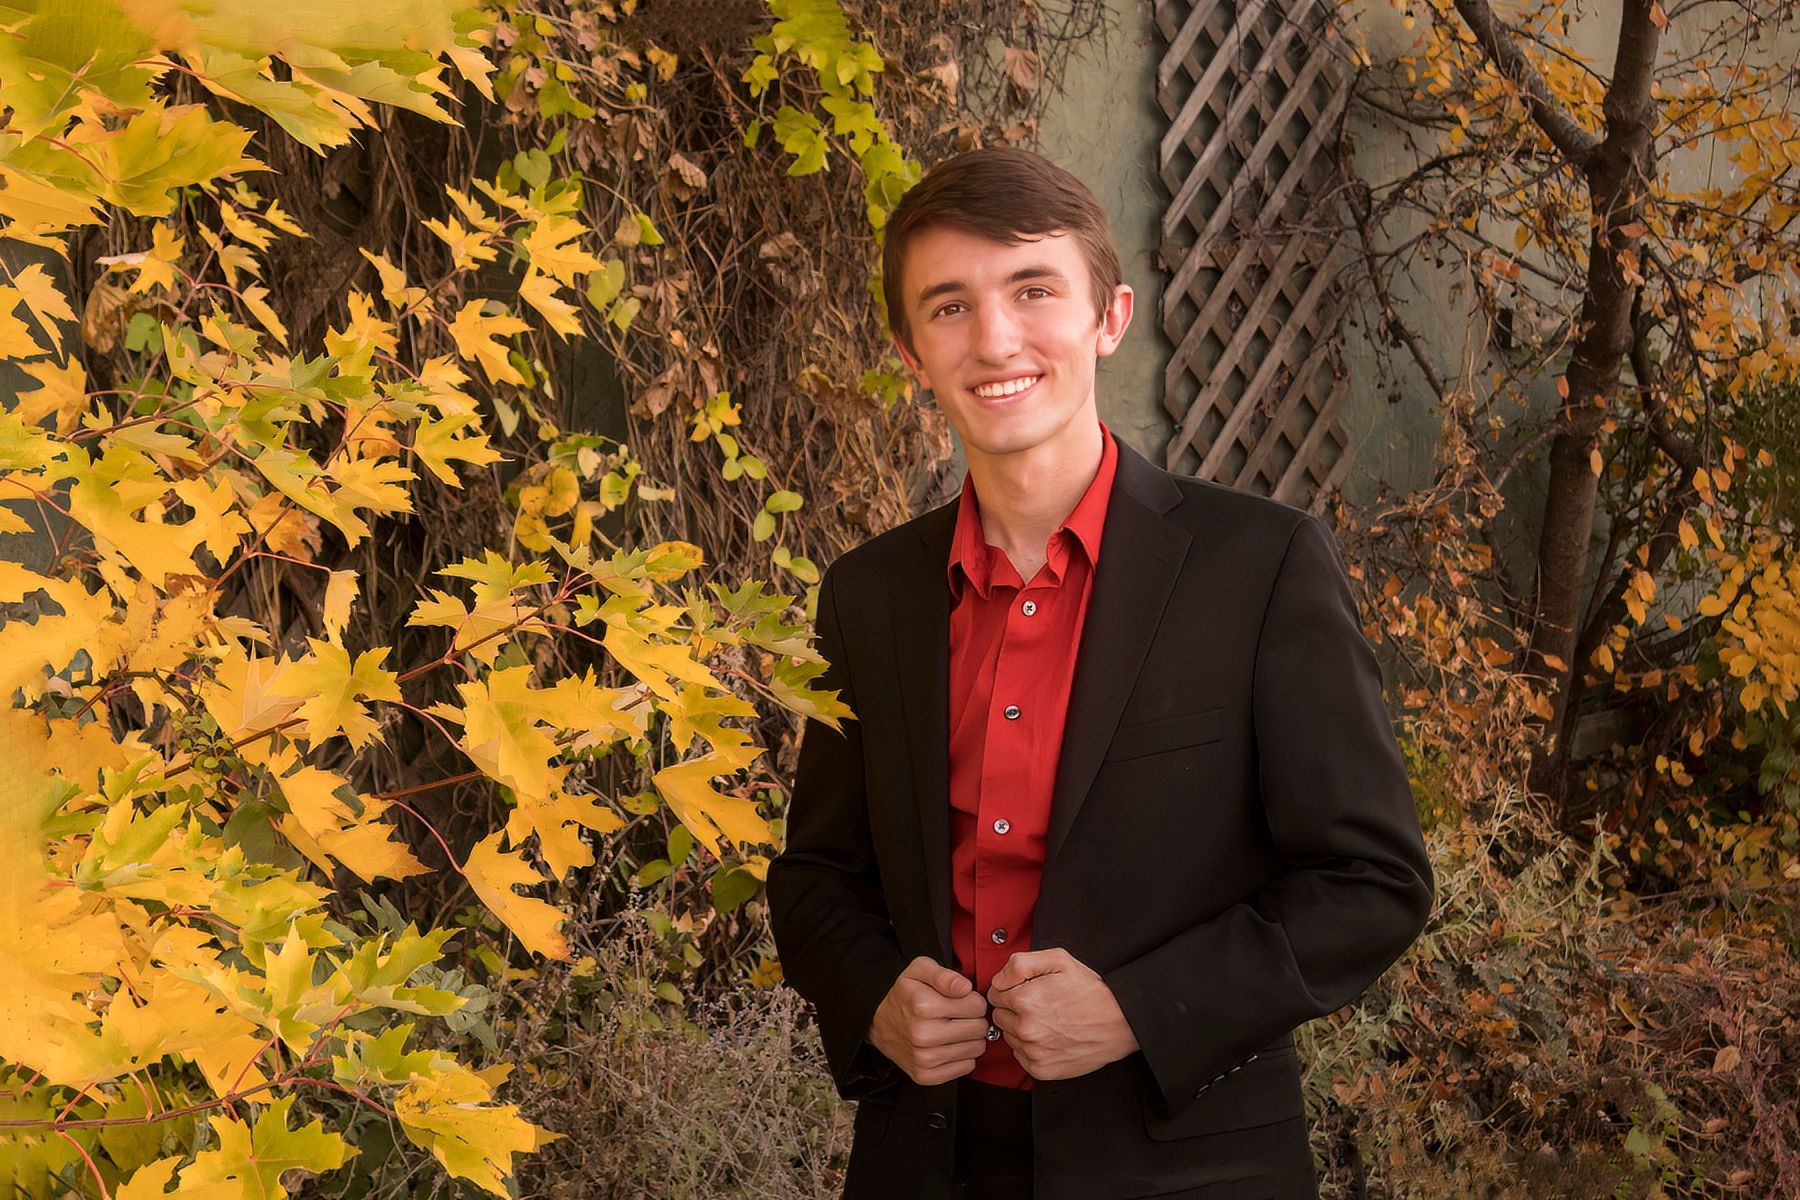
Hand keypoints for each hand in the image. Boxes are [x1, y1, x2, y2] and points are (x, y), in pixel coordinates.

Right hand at [868, 956, 990, 1085]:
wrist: (880, 1023)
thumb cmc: (906, 995)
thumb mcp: (920, 971)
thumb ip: (944, 974)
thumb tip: (965, 988)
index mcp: (924, 1006)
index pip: (978, 1005)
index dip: (972, 1000)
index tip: (960, 1001)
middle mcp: (923, 1035)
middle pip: (980, 1028)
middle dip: (973, 1019)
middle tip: (957, 1016)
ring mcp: (924, 1058)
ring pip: (976, 1049)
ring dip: (969, 1039)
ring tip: (952, 1030)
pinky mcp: (926, 1076)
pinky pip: (967, 1067)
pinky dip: (962, 1056)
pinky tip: (948, 1046)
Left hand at [986, 947, 1139, 1080]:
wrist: (1120, 1023)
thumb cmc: (1090, 991)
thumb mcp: (1059, 960)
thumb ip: (1020, 963)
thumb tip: (998, 979)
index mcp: (1025, 1000)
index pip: (994, 994)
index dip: (1010, 989)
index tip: (1028, 989)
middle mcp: (1026, 1029)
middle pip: (999, 1016)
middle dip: (1014, 1009)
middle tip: (1040, 1005)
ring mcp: (1033, 1052)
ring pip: (1009, 1037)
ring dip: (1021, 1029)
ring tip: (1048, 1021)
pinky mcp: (1041, 1069)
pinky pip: (1020, 1056)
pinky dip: (1030, 1048)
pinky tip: (1050, 1037)